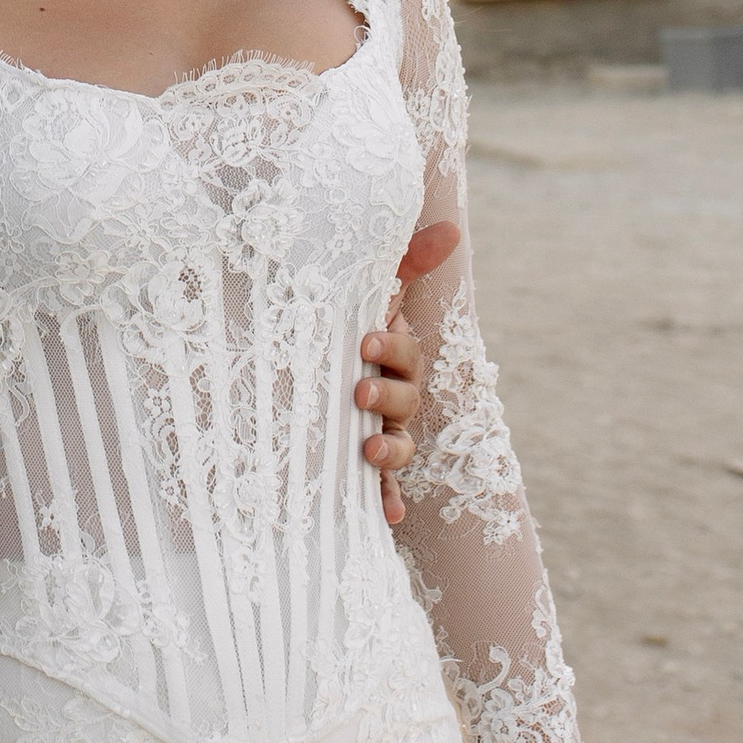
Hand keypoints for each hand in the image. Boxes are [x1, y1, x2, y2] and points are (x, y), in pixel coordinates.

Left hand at [359, 221, 458, 522]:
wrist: (289, 379)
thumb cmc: (333, 327)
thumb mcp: (360, 293)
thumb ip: (406, 262)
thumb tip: (453, 226)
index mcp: (389, 357)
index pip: (405, 354)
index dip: (391, 348)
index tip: (365, 338)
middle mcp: (390, 397)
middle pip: (405, 401)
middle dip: (386, 397)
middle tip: (358, 392)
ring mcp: (377, 434)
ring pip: (397, 446)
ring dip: (389, 451)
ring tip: (368, 451)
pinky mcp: (358, 470)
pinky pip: (381, 491)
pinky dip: (386, 503)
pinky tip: (387, 516)